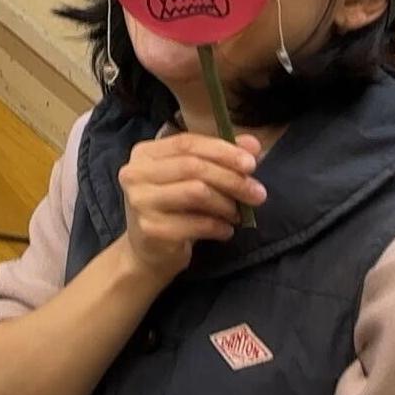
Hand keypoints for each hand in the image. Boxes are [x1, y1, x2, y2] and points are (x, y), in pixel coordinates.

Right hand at [115, 129, 264, 280]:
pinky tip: (225, 230)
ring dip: (227, 203)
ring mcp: (140, 201)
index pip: (187, 143)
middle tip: (258, 194)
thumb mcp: (193, 178)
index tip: (252, 163)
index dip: (222, 150)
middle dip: (232, 179)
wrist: (148, 251)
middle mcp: (135, 173)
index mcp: (144, 153)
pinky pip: (198, 223)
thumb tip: (253, 144)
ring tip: (238, 214)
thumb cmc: (173, 208)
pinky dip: (220, 226)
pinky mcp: (152, 229)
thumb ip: (220, 157)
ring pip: (197, 192)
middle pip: (193, 166)